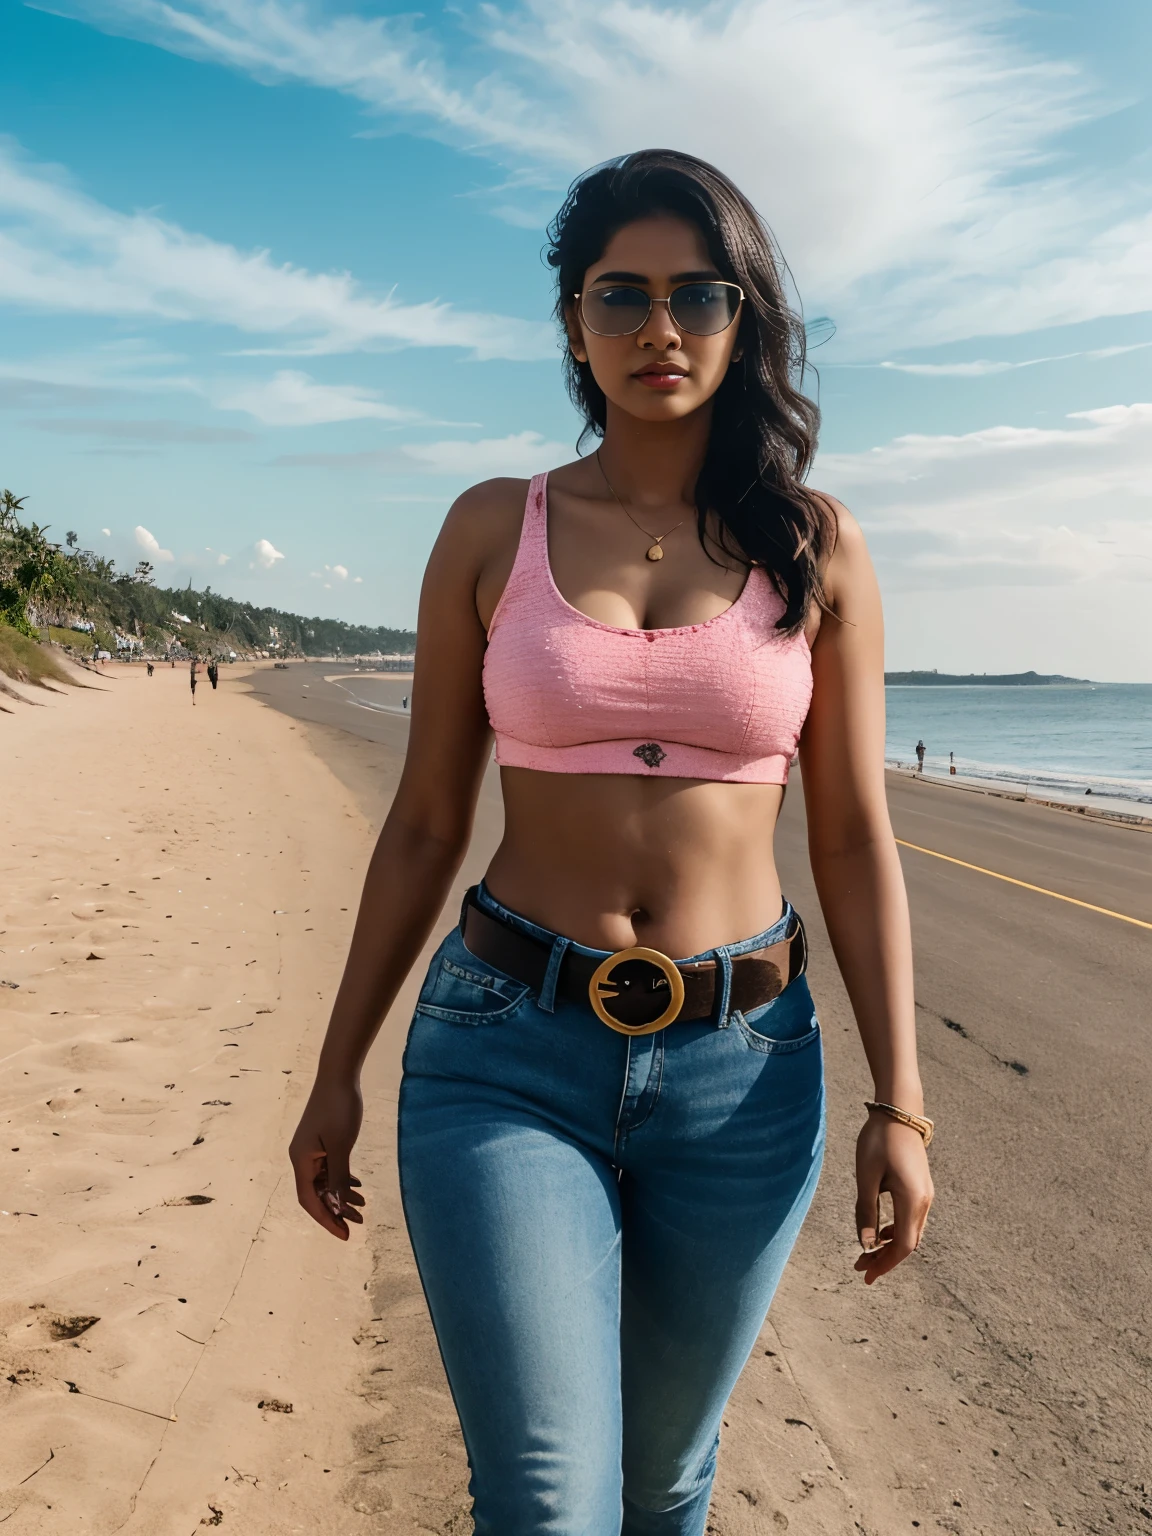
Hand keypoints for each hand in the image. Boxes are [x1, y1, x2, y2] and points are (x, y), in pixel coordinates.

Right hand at [289, 1076, 365, 1239]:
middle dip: (336, 1210)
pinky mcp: (320, 1141)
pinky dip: (341, 1179)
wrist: (338, 1075)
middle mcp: (301, 1157)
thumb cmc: (339, 1108)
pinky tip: (357, 1184)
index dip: (326, 1219)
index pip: (310, 1200)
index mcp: (301, 1160)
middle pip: (316, 1194)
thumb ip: (338, 1177)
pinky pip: (328, 1168)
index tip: (345, 1234)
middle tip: (358, 1223)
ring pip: (324, 1181)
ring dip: (341, 1195)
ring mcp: (310, 1149)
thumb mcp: (341, 1146)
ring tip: (363, 1206)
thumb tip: (338, 1207)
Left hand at [853, 1110, 933, 1283]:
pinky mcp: (921, 1188)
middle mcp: (924, 1202)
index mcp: (912, 1200)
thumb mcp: (866, 1177)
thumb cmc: (878, 1141)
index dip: (884, 1264)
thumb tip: (865, 1244)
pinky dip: (895, 1231)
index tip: (865, 1276)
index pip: (901, 1246)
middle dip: (885, 1259)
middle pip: (907, 1243)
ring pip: (910, 1232)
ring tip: (866, 1253)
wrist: (899, 1112)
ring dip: (889, 1245)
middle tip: (860, 1267)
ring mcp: (925, 1195)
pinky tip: (879, 1233)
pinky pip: (911, 1219)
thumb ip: (866, 1211)